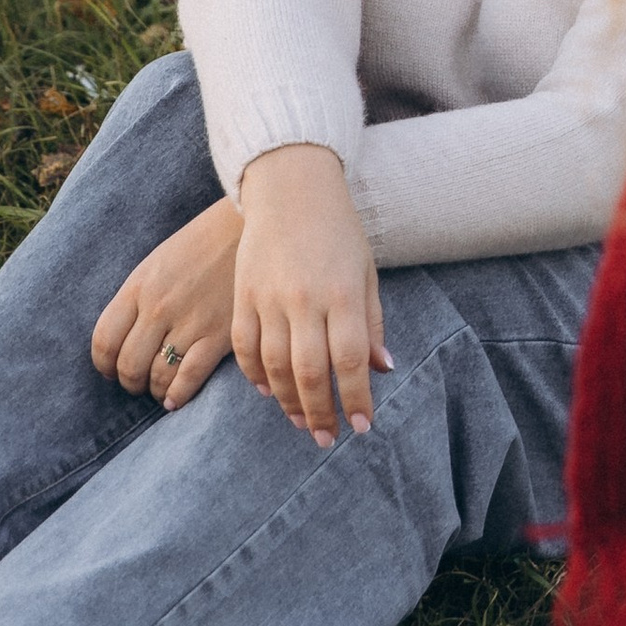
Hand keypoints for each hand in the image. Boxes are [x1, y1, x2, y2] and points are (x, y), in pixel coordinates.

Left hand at [90, 197, 243, 407]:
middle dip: (128, 382)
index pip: (104, 340)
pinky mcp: (219, 336)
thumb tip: (122, 338)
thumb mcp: (157, 263)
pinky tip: (175, 398)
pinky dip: (177, 395)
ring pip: (157, 376)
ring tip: (158, 390)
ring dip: (153, 390)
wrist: (245, 230)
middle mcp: (159, 308)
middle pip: (128, 364)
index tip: (110, 371)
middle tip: (136, 383)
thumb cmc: (200, 246)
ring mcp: (189, 323)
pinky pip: (188, 378)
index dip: (103, 364)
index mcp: (138, 287)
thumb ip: (137, 298)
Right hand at [233, 143, 390, 444]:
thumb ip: (371, 323)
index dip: (355, 399)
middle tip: (327, 438)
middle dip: (320, 412)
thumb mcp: (366, 272)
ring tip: (301, 421)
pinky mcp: (243, 294)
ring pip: (273, 365)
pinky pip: (244, 345)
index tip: (361, 426)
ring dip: (287, 401)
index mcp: (342, 293)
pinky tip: (267, 390)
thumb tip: (381, 370)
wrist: (291, 187)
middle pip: (308, 371)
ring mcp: (269, 297)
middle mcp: (304, 298)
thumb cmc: (339, 231)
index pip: (349, 360)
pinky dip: (254, 373)